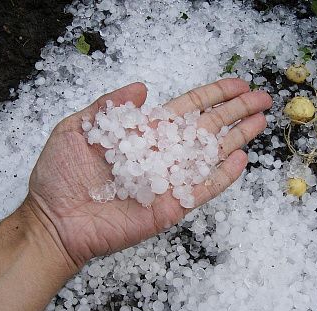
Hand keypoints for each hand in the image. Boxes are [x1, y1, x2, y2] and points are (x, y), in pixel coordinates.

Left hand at [25, 79, 271, 270]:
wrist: (53, 220)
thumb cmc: (60, 176)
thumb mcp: (77, 129)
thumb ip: (109, 106)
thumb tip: (142, 85)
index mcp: (144, 132)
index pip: (188, 109)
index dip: (214, 95)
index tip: (238, 84)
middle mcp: (162, 154)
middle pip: (208, 128)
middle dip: (236, 112)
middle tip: (264, 98)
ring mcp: (169, 181)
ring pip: (211, 155)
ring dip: (237, 138)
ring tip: (261, 122)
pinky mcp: (170, 206)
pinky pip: (202, 190)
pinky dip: (222, 176)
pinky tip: (241, 160)